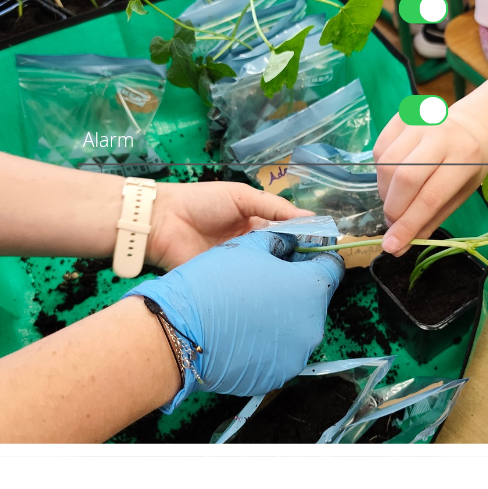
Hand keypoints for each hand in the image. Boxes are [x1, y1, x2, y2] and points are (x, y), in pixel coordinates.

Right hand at [127, 229, 342, 402]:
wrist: (179, 332)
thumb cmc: (216, 283)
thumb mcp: (250, 246)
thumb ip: (280, 242)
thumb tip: (291, 244)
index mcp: (312, 289)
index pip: (331, 267)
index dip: (315, 256)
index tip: (300, 254)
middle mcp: (313, 326)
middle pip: (314, 298)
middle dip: (296, 286)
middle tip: (267, 279)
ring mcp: (296, 355)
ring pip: (298, 326)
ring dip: (283, 315)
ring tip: (251, 307)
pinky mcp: (277, 375)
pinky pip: (280, 351)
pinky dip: (269, 341)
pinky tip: (244, 332)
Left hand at [147, 181, 310, 271]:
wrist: (162, 222)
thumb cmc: (201, 202)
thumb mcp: (242, 197)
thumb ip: (275, 208)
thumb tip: (309, 217)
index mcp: (255, 222)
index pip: (285, 231)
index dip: (303, 237)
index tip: (324, 245)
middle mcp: (249, 245)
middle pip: (278, 253)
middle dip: (295, 259)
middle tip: (318, 267)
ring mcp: (237, 265)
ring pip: (264, 271)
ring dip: (279, 274)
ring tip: (302, 280)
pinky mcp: (223, 281)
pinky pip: (245, 285)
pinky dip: (258, 287)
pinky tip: (275, 291)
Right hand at [374, 111, 487, 255]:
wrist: (471, 127)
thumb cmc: (468, 167)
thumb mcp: (460, 194)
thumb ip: (431, 220)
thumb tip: (398, 247)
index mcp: (464, 157)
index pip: (430, 197)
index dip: (407, 224)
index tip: (391, 246)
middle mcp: (441, 136)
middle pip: (405, 179)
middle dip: (393, 209)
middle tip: (394, 222)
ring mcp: (419, 122)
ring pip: (387, 165)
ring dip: (385, 193)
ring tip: (396, 200)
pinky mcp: (401, 117)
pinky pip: (379, 150)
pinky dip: (381, 172)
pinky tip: (394, 178)